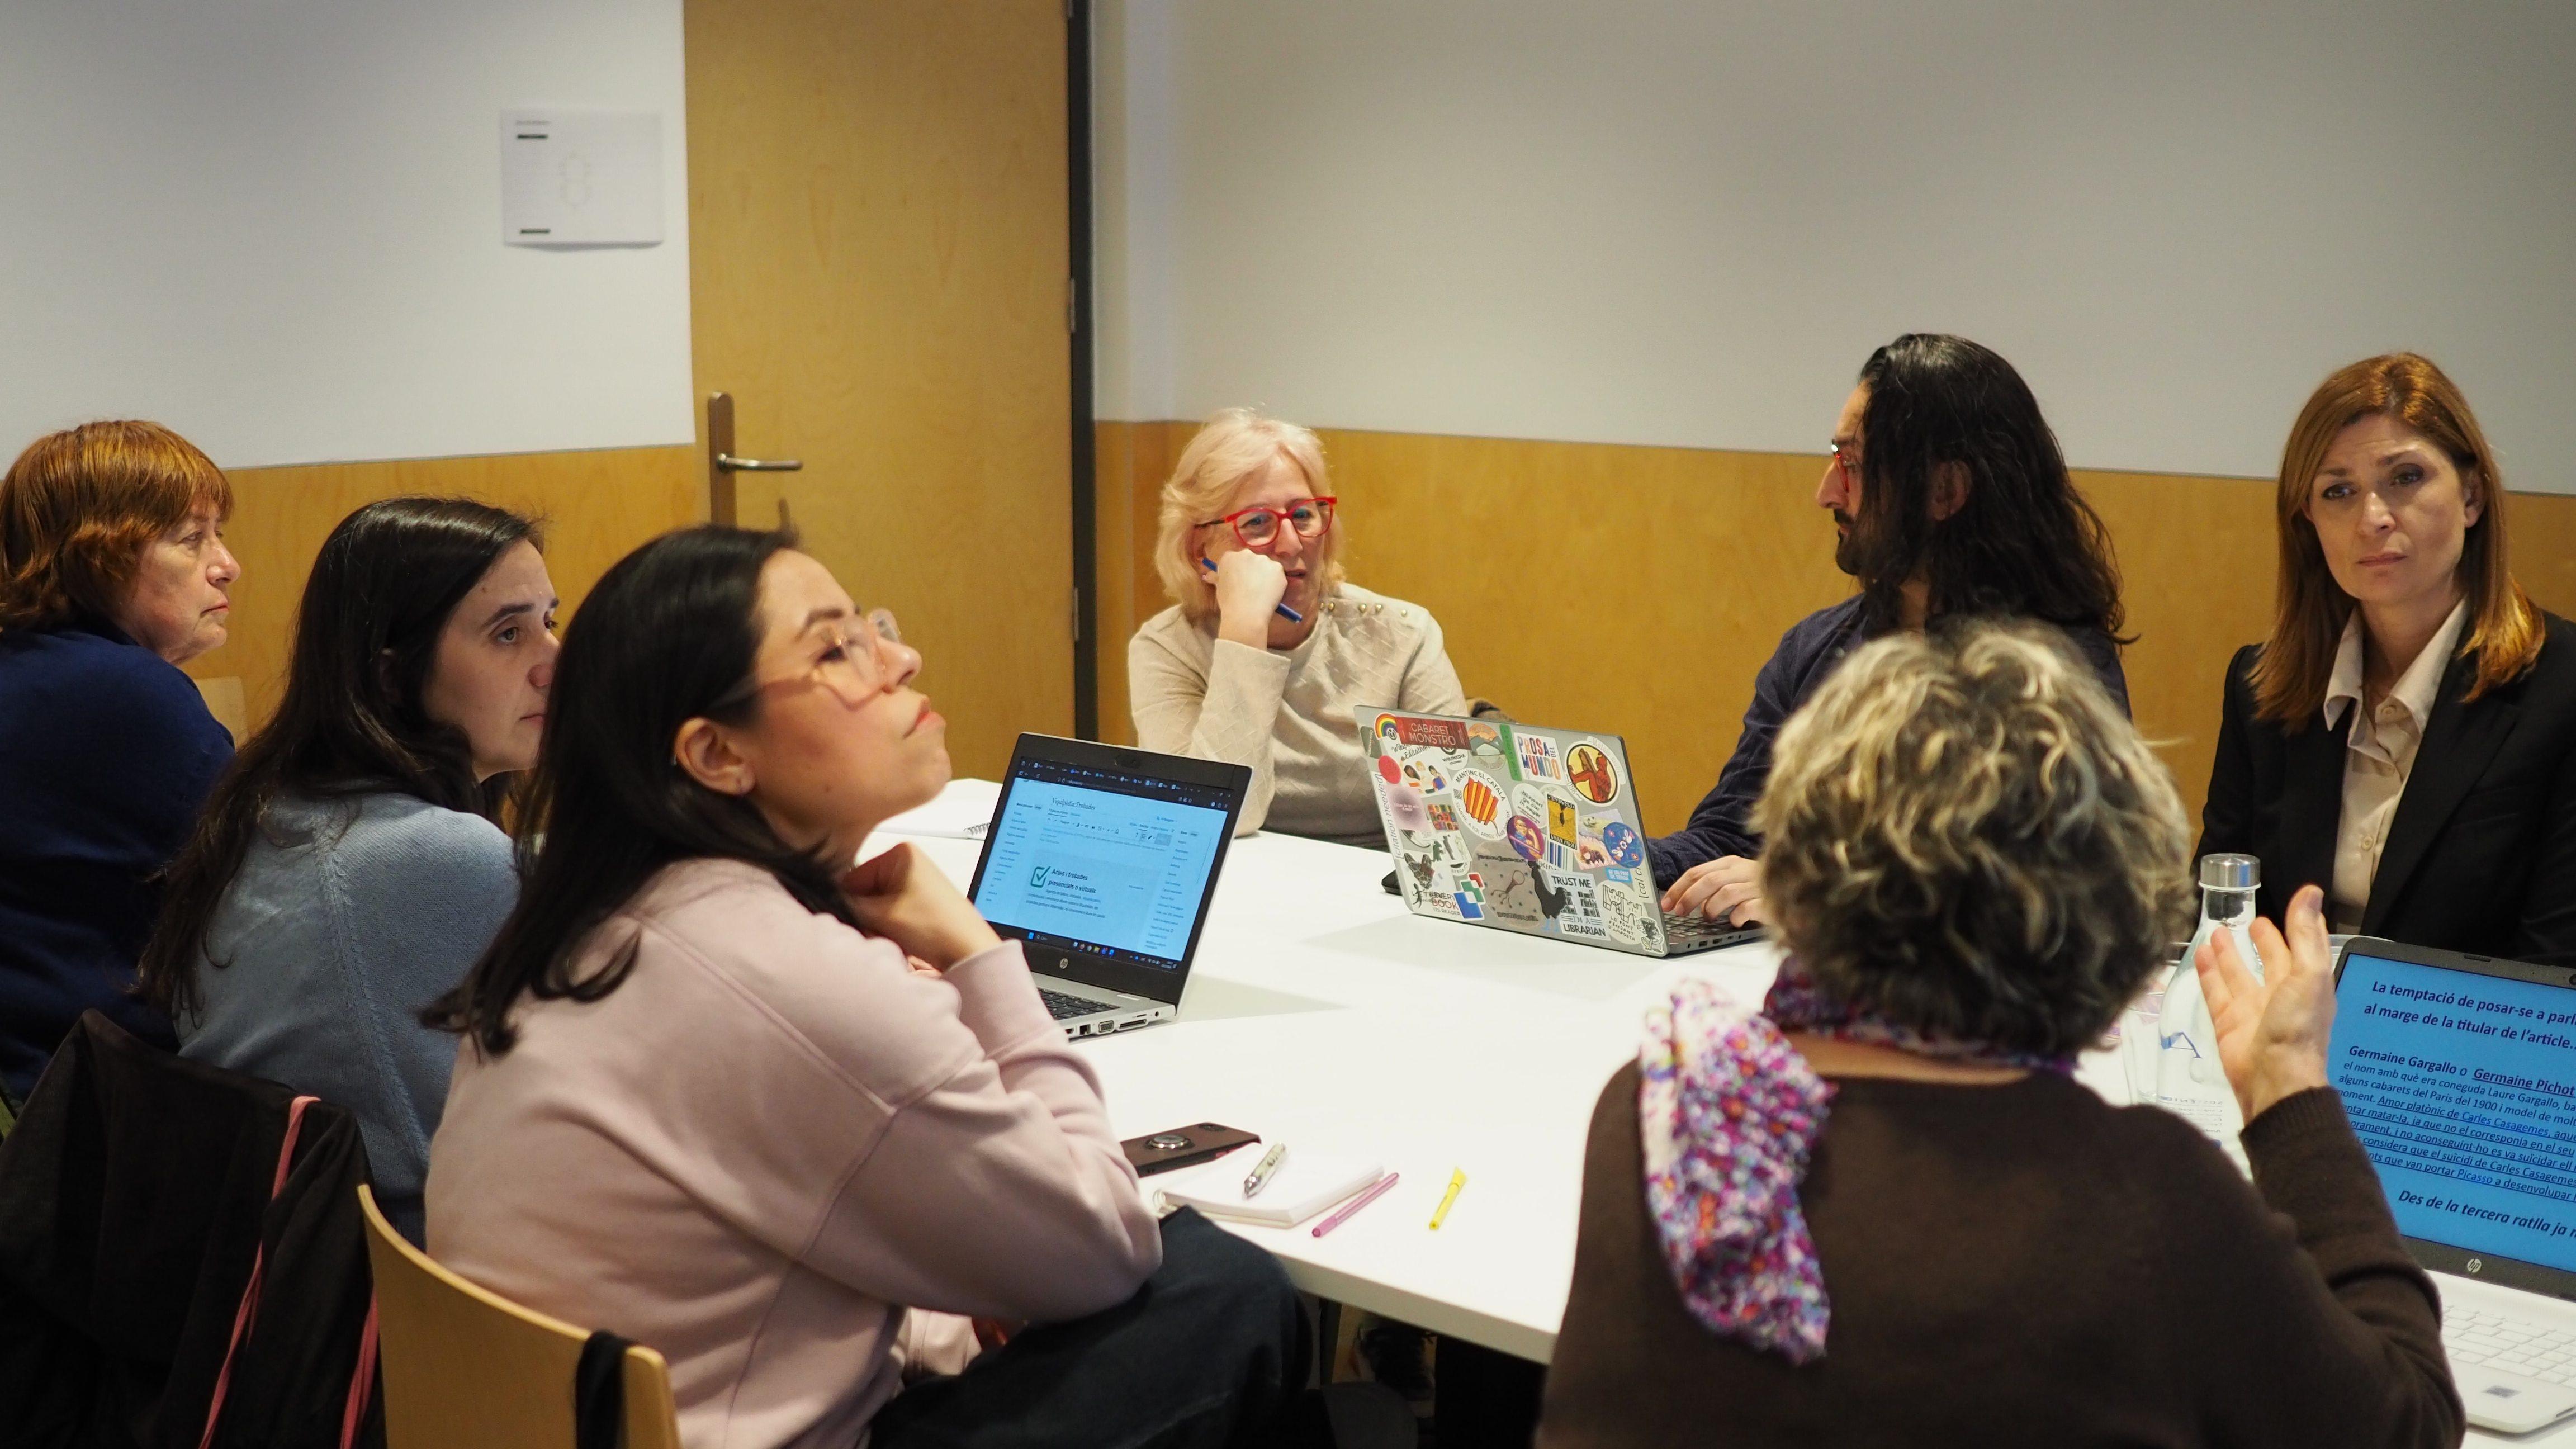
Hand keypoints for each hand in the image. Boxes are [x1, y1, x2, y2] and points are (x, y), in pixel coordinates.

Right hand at [839, 842, 1002, 969]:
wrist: (969, 951)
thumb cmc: (936, 927)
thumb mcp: (881, 915)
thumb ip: (848, 905)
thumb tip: (823, 901)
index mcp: (900, 852)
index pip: (852, 876)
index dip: (848, 902)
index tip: (850, 921)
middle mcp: (908, 861)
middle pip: (864, 890)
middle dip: (865, 914)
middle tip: (875, 931)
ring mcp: (915, 881)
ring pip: (876, 904)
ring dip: (876, 923)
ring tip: (892, 936)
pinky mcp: (920, 900)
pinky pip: (890, 912)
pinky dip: (889, 927)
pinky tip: (900, 938)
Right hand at [1208, 550, 1286, 648]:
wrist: (1246, 613)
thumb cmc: (1228, 602)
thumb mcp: (1218, 587)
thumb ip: (1216, 577)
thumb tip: (1209, 575)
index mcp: (1229, 557)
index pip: (1234, 559)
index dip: (1237, 570)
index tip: (1239, 581)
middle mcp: (1247, 553)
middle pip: (1251, 560)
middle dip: (1252, 570)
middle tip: (1251, 587)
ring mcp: (1264, 560)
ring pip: (1265, 566)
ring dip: (1264, 575)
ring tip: (1261, 592)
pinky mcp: (1278, 568)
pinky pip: (1276, 574)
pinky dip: (1275, 582)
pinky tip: (1269, 594)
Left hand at [1660, 855, 1765, 924]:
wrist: (1797, 893)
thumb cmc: (1760, 890)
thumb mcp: (1735, 881)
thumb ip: (1714, 886)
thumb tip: (1687, 903)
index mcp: (1731, 863)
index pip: (1697, 871)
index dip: (1679, 888)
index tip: (1666, 904)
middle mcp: (1744, 870)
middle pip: (1709, 880)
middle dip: (1689, 897)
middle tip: (1679, 912)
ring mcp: (1758, 884)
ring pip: (1726, 892)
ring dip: (1712, 907)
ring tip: (1709, 918)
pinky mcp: (1770, 901)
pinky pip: (1748, 908)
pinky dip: (1737, 916)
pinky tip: (1735, 921)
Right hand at [2194, 883, 2336, 1121]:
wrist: (2274, 1078)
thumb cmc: (2297, 1026)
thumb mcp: (2308, 973)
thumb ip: (2304, 933)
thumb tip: (2310, 891)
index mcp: (2308, 984)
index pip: (2303, 948)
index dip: (2298, 927)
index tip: (2292, 905)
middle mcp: (2281, 995)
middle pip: (2270, 961)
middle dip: (2262, 941)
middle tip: (2249, 920)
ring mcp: (2251, 1009)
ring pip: (2238, 974)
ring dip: (2229, 953)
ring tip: (2217, 932)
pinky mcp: (2226, 1022)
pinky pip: (2215, 991)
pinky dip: (2207, 972)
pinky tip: (2200, 954)